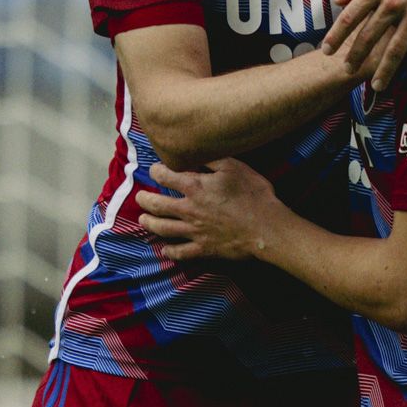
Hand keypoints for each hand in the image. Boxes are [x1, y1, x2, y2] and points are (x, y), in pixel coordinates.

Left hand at [134, 159, 282, 261]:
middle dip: (145, 200)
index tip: (154, 170)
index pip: (165, 176)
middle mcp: (189, 209)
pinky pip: (180, 253)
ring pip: (163, 228)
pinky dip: (170, 252)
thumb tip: (194, 153)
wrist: (267, 228)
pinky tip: (165, 250)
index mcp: (195, 187)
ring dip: (150, 223)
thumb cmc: (254, 195)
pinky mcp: (203, 248)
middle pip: (157, 205)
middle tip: (139, 197)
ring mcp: (194, 231)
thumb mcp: (235, 167)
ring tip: (143, 220)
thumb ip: (211, 159)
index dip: (156, 171)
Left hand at [321, 0, 406, 93]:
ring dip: (385, 70)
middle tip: (348, 71)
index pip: (350, 16)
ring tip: (377, 86)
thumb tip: (339, 0)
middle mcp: (394, 3)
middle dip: (356, 56)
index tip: (327, 50)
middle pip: (369, 36)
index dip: (336, 35)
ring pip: (396, 49)